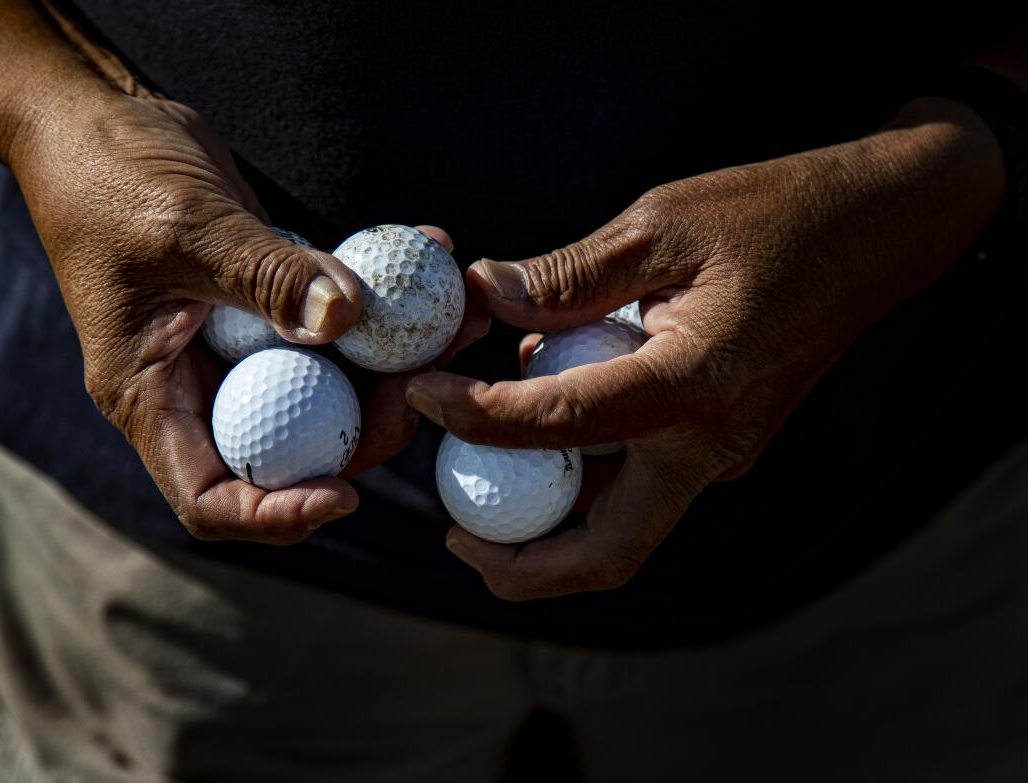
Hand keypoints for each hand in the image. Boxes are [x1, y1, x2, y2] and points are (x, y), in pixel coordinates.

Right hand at [5, 27, 486, 541]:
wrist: (99, 117)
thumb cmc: (110, 173)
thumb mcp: (187, 227)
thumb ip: (266, 277)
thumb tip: (348, 319)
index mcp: (150, 396)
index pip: (210, 496)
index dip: (277, 515)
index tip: (346, 496)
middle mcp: (198, 385)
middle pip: (290, 447)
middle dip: (366, 429)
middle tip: (430, 383)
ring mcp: (240, 347)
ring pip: (328, 386)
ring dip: (396, 362)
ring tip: (462, 320)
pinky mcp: (271, 304)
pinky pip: (335, 321)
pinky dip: (385, 301)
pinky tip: (435, 252)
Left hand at [407, 97, 1005, 598]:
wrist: (876, 233)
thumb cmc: (774, 215)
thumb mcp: (662, 225)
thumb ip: (568, 273)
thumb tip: (482, 295)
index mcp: (695, 385)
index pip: (562, 427)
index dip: (476, 419)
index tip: (419, 392)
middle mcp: (710, 444)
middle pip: (608, 553)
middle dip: (522, 566)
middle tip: (452, 536)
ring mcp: (720, 453)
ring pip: (621, 525)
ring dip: (546, 520)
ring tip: (475, 467)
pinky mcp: (717, 442)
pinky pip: (638, 481)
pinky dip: (580, 472)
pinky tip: (538, 419)